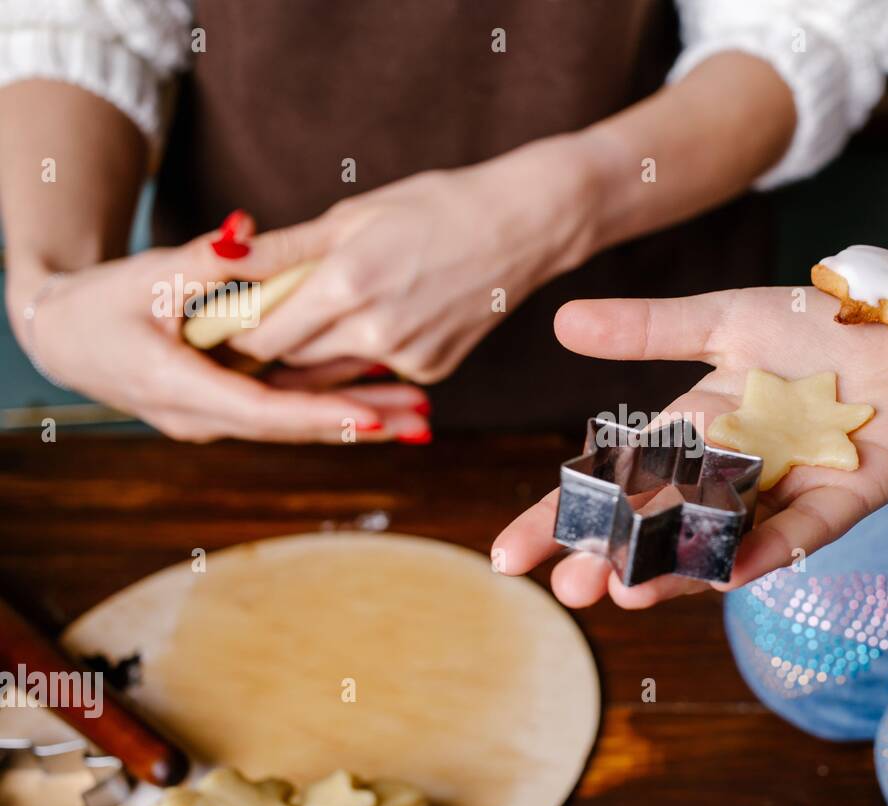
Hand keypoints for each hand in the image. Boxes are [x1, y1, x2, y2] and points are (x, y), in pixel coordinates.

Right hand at [6, 231, 427, 442]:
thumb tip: (245, 232)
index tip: (372, 418)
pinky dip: (328, 406)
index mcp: (179, 389)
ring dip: (353, 420)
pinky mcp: (223, 409)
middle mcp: (201, 418)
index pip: (264, 411)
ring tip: (416, 418)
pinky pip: (284, 411)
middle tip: (419, 423)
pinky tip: (377, 402)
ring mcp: (212, 419)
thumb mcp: (147, 275)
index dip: (320, 414)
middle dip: (356, 425)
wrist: (61, 336)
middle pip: (293, 426)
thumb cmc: (99, 301)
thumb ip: (203, 258)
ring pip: (294, 423)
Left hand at [228, 137, 593, 382]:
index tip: (222, 317)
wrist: (522, 227)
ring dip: (317, 348)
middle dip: (274, 339)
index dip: (236, 329)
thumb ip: (281, 250)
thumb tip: (215, 258)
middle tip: (265, 314)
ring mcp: (407, 355)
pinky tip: (387, 314)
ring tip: (326, 310)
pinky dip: (368, 349)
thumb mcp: (351, 216)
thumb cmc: (437, 206)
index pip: (261, 333)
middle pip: (292, 357)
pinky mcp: (432, 368)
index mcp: (345, 284)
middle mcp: (374, 331)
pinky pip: (378, 367)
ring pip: (333, 368)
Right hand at [492, 286, 887, 608]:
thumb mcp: (719, 320)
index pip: (614, 484)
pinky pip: (805, 531)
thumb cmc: (813, 325)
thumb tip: (561, 321)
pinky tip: (731, 572)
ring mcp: (786, 491)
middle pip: (660, 524)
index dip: (563, 518)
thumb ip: (646, 329)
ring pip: (723, 541)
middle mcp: (733, 476)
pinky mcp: (848, 496)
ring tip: (631, 593)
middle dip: (614, 556)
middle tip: (568, 590)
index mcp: (696, 437)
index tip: (507, 557)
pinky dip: (771, 549)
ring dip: (679, 570)